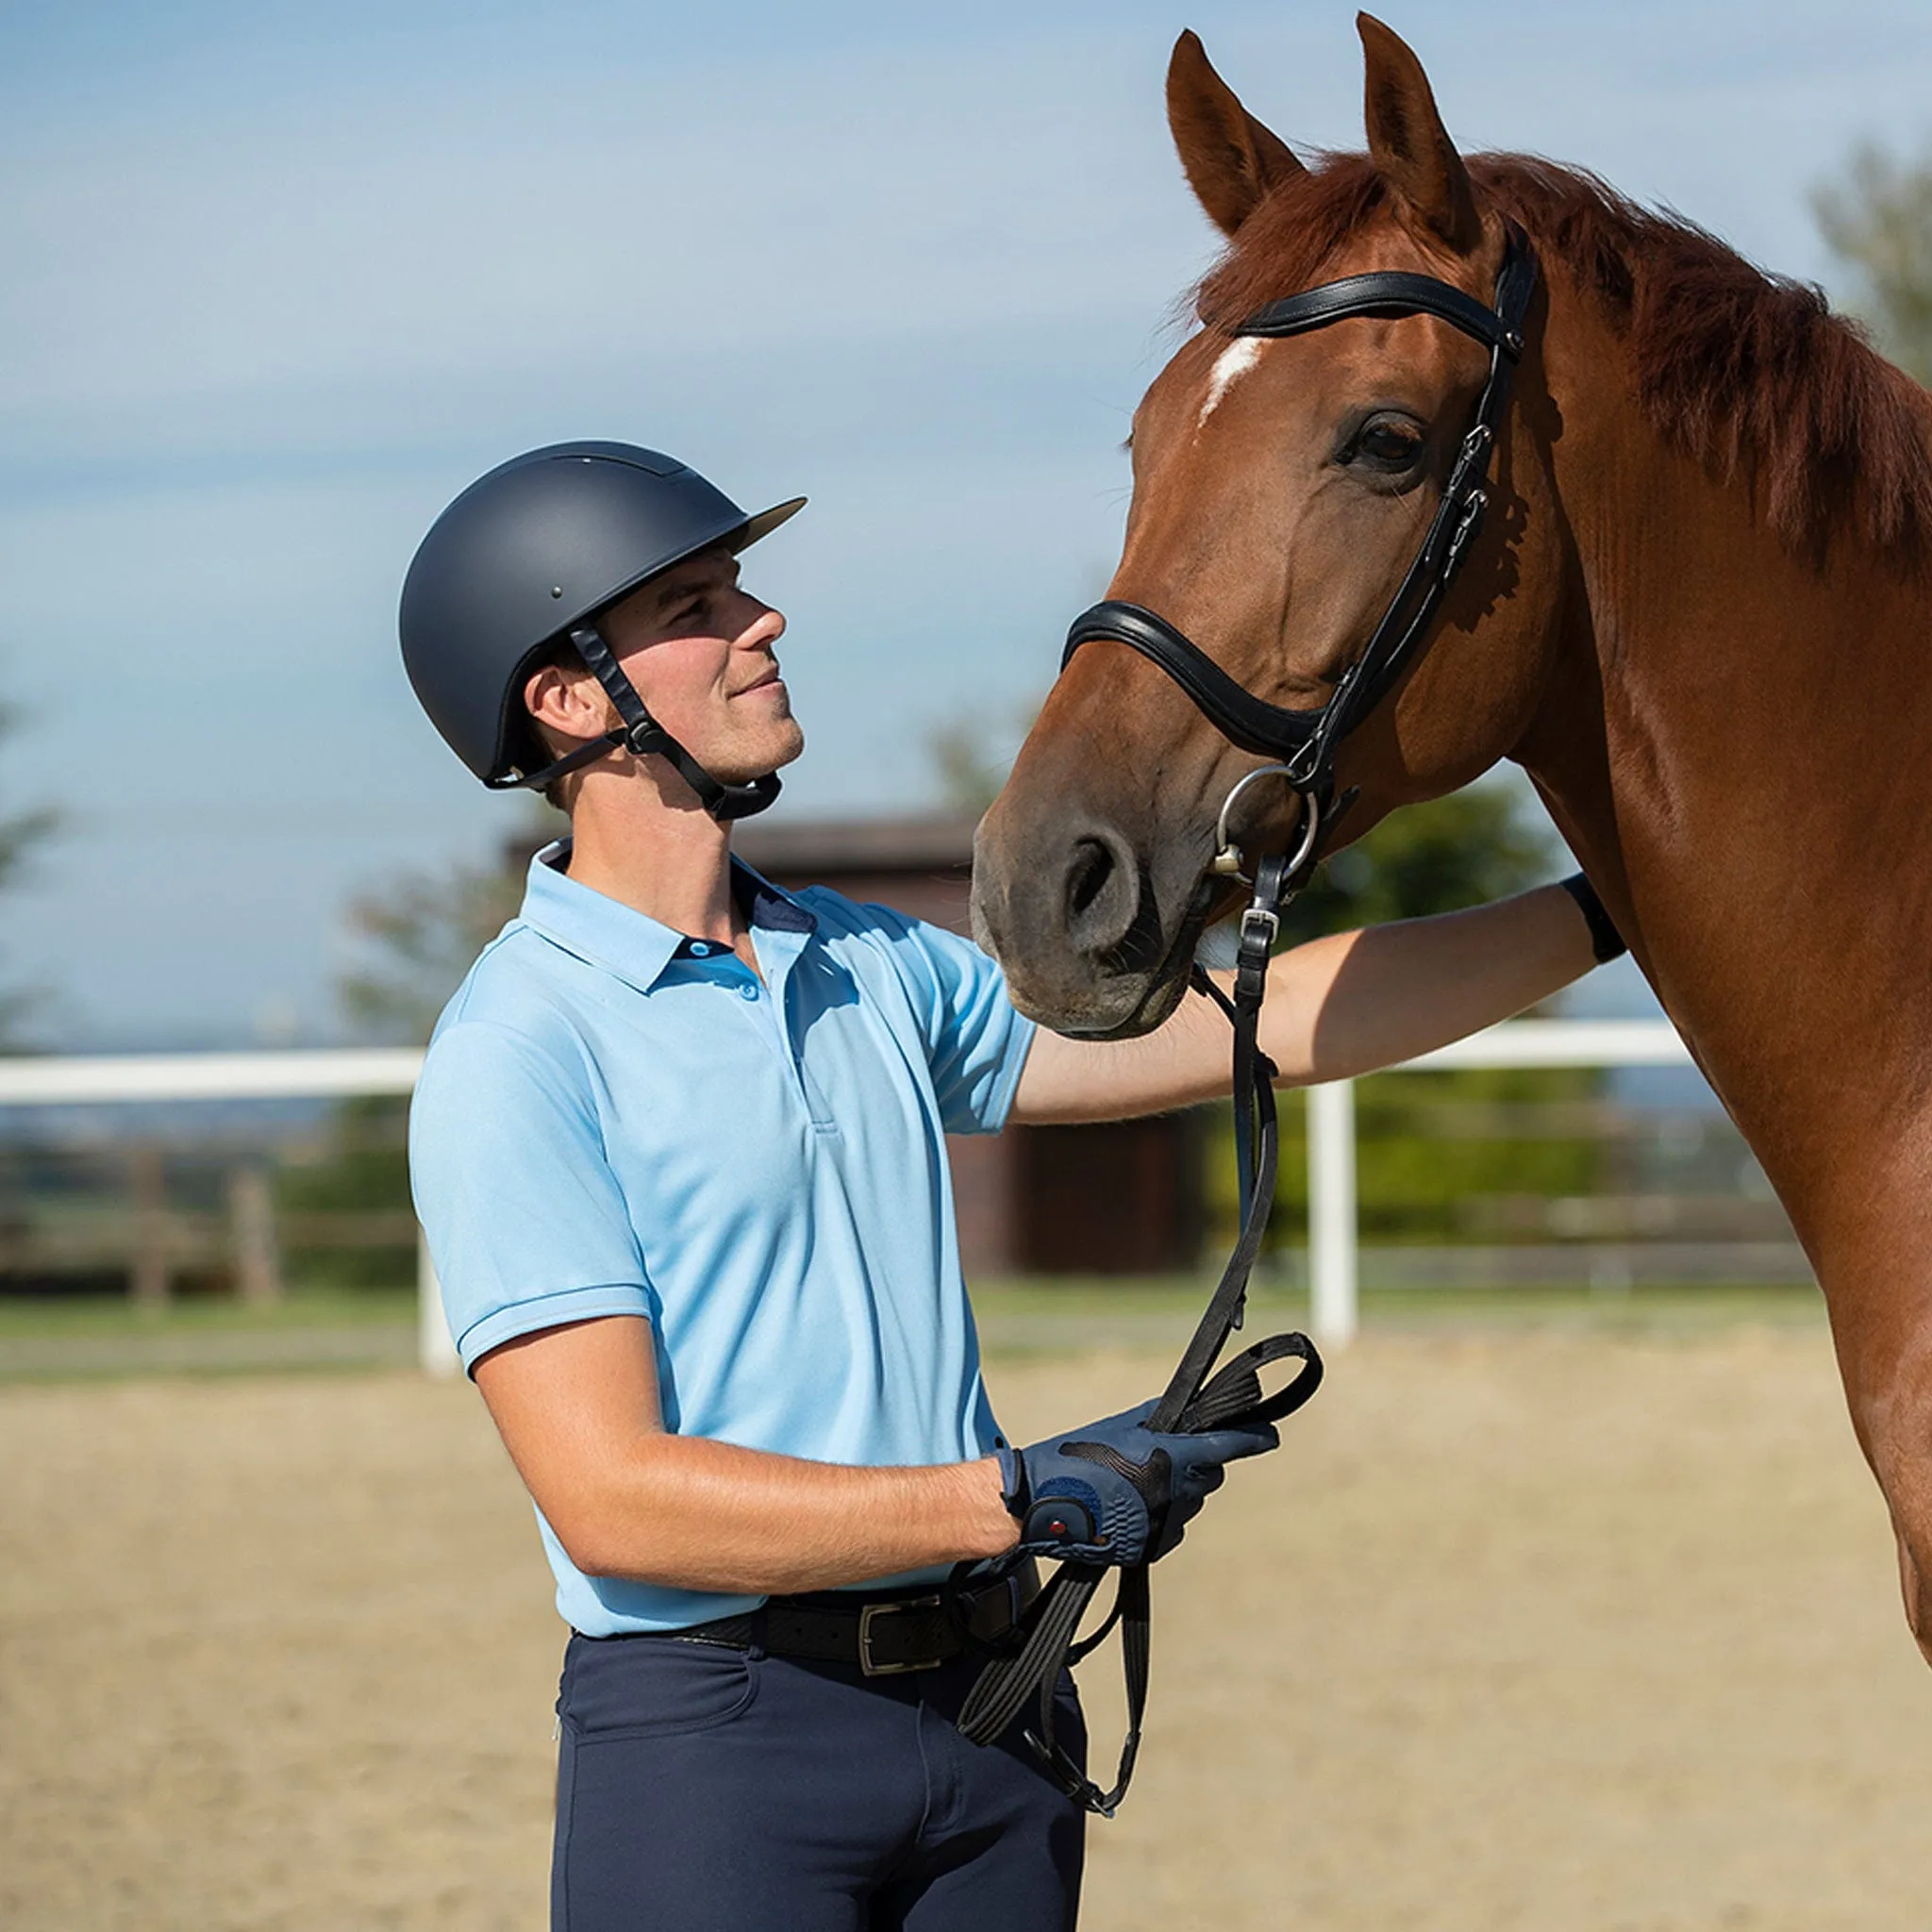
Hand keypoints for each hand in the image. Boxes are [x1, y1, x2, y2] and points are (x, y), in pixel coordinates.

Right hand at [995, 1398, 1277, 1566]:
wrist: (1040, 1507)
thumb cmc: (1074, 1456)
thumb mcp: (1119, 1427)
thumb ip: (1157, 1420)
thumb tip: (1184, 1413)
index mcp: (1168, 1459)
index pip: (1225, 1448)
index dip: (1252, 1440)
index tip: (1270, 1437)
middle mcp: (1173, 1494)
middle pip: (1209, 1477)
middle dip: (1198, 1465)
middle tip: (1166, 1455)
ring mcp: (1163, 1525)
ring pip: (1189, 1505)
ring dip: (1176, 1493)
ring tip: (1134, 1484)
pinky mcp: (1150, 1549)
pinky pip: (1170, 1529)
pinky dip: (1160, 1517)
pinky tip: (1128, 1508)